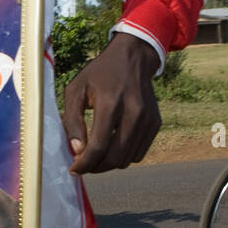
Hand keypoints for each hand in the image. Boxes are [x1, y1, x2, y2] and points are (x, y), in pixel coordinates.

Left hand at [62, 33, 160, 173]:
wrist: (133, 58)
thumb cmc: (99, 74)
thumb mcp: (76, 89)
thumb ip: (72, 120)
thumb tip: (77, 150)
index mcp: (110, 102)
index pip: (99, 146)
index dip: (84, 163)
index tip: (74, 169)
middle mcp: (134, 112)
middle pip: (115, 158)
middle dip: (96, 167)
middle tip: (84, 164)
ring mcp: (148, 119)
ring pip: (128, 159)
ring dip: (109, 164)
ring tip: (96, 155)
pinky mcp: (155, 123)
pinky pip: (139, 153)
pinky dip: (124, 156)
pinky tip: (112, 145)